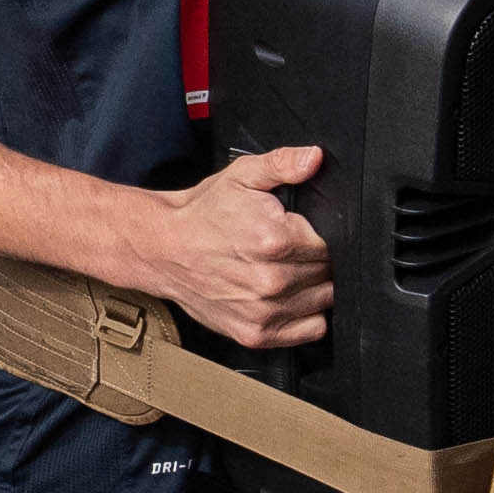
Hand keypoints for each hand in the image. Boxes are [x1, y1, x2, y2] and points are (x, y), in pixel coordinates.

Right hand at [136, 144, 331, 348]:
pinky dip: (308, 315)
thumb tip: (314, 158)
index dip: (323, 235)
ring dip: (314, 287)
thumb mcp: (242, 176)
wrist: (162, 249)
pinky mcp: (256, 334)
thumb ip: (283, 164)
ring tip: (286, 270)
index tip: (303, 231)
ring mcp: (263, 312)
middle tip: (291, 249)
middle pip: (328, 273)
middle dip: (318, 259)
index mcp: (274, 240)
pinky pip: (311, 329)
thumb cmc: (202, 215)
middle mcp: (272, 281)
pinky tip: (288, 297)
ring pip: (324, 301)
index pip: (331, 244)